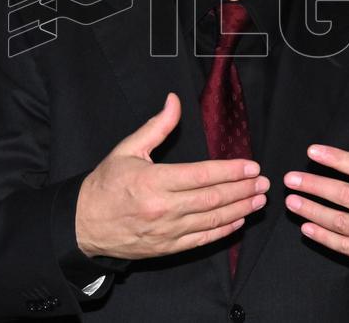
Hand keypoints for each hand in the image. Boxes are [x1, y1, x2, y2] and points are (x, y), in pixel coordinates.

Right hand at [76, 93, 268, 259]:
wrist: (84, 224)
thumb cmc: (106, 184)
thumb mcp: (128, 149)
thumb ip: (157, 126)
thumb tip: (174, 100)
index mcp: (153, 181)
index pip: (202, 175)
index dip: (230, 171)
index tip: (251, 166)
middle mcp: (163, 208)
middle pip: (212, 199)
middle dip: (243, 190)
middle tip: (264, 183)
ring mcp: (166, 231)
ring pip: (211, 220)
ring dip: (239, 210)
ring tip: (258, 200)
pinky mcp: (167, 248)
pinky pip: (202, 239)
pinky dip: (223, 231)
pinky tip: (238, 221)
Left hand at [283, 111, 348, 279]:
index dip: (336, 159)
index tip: (312, 151)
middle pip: (345, 196)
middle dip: (315, 186)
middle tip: (290, 179)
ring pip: (341, 223)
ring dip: (313, 211)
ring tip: (291, 201)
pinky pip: (346, 248)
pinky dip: (324, 239)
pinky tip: (306, 228)